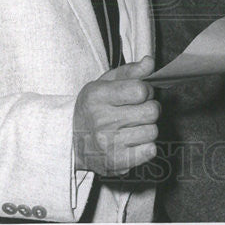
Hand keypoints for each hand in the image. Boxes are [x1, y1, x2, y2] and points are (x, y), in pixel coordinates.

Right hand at [73, 55, 158, 175]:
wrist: (71, 141)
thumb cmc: (94, 108)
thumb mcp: (106, 83)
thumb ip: (130, 71)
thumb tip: (150, 62)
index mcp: (97, 96)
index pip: (140, 90)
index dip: (146, 91)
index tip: (138, 95)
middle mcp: (101, 121)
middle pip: (151, 111)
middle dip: (149, 109)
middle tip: (137, 111)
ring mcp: (108, 144)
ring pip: (153, 131)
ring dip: (147, 128)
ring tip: (132, 127)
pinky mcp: (116, 162)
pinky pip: (150, 151)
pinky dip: (147, 146)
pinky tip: (134, 142)